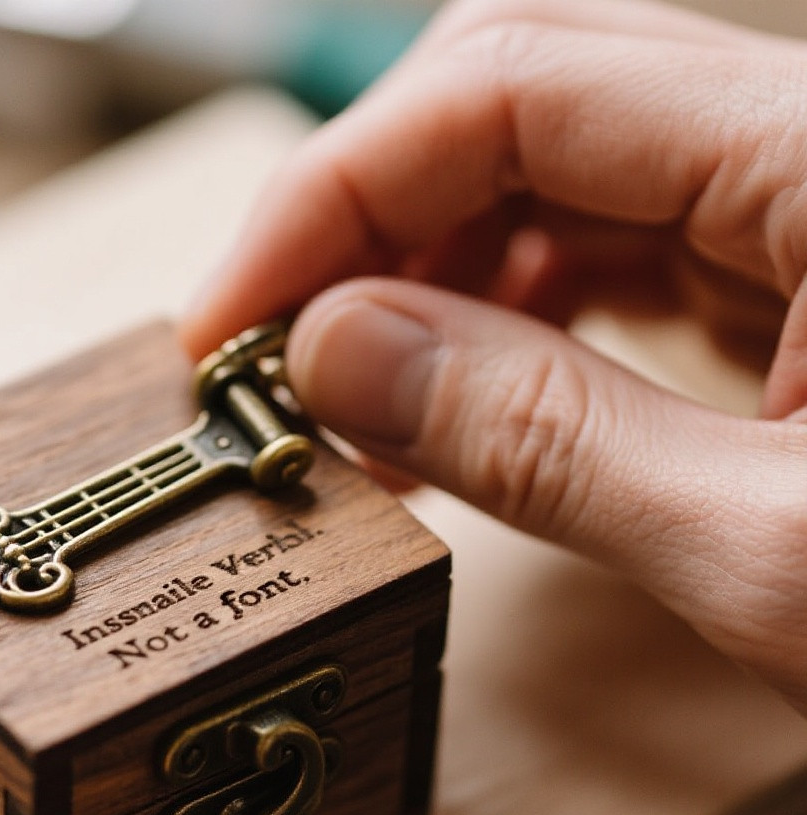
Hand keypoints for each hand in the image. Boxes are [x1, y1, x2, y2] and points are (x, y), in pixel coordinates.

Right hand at [182, 0, 806, 713]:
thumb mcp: (772, 559)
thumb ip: (543, 440)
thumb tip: (340, 354)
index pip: (515, 86)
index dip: (336, 192)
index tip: (230, 317)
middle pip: (532, 96)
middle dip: (370, 216)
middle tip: (271, 348)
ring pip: (570, 173)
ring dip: (434, 268)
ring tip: (355, 387)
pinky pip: (628, 252)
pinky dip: (519, 315)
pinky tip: (463, 390)